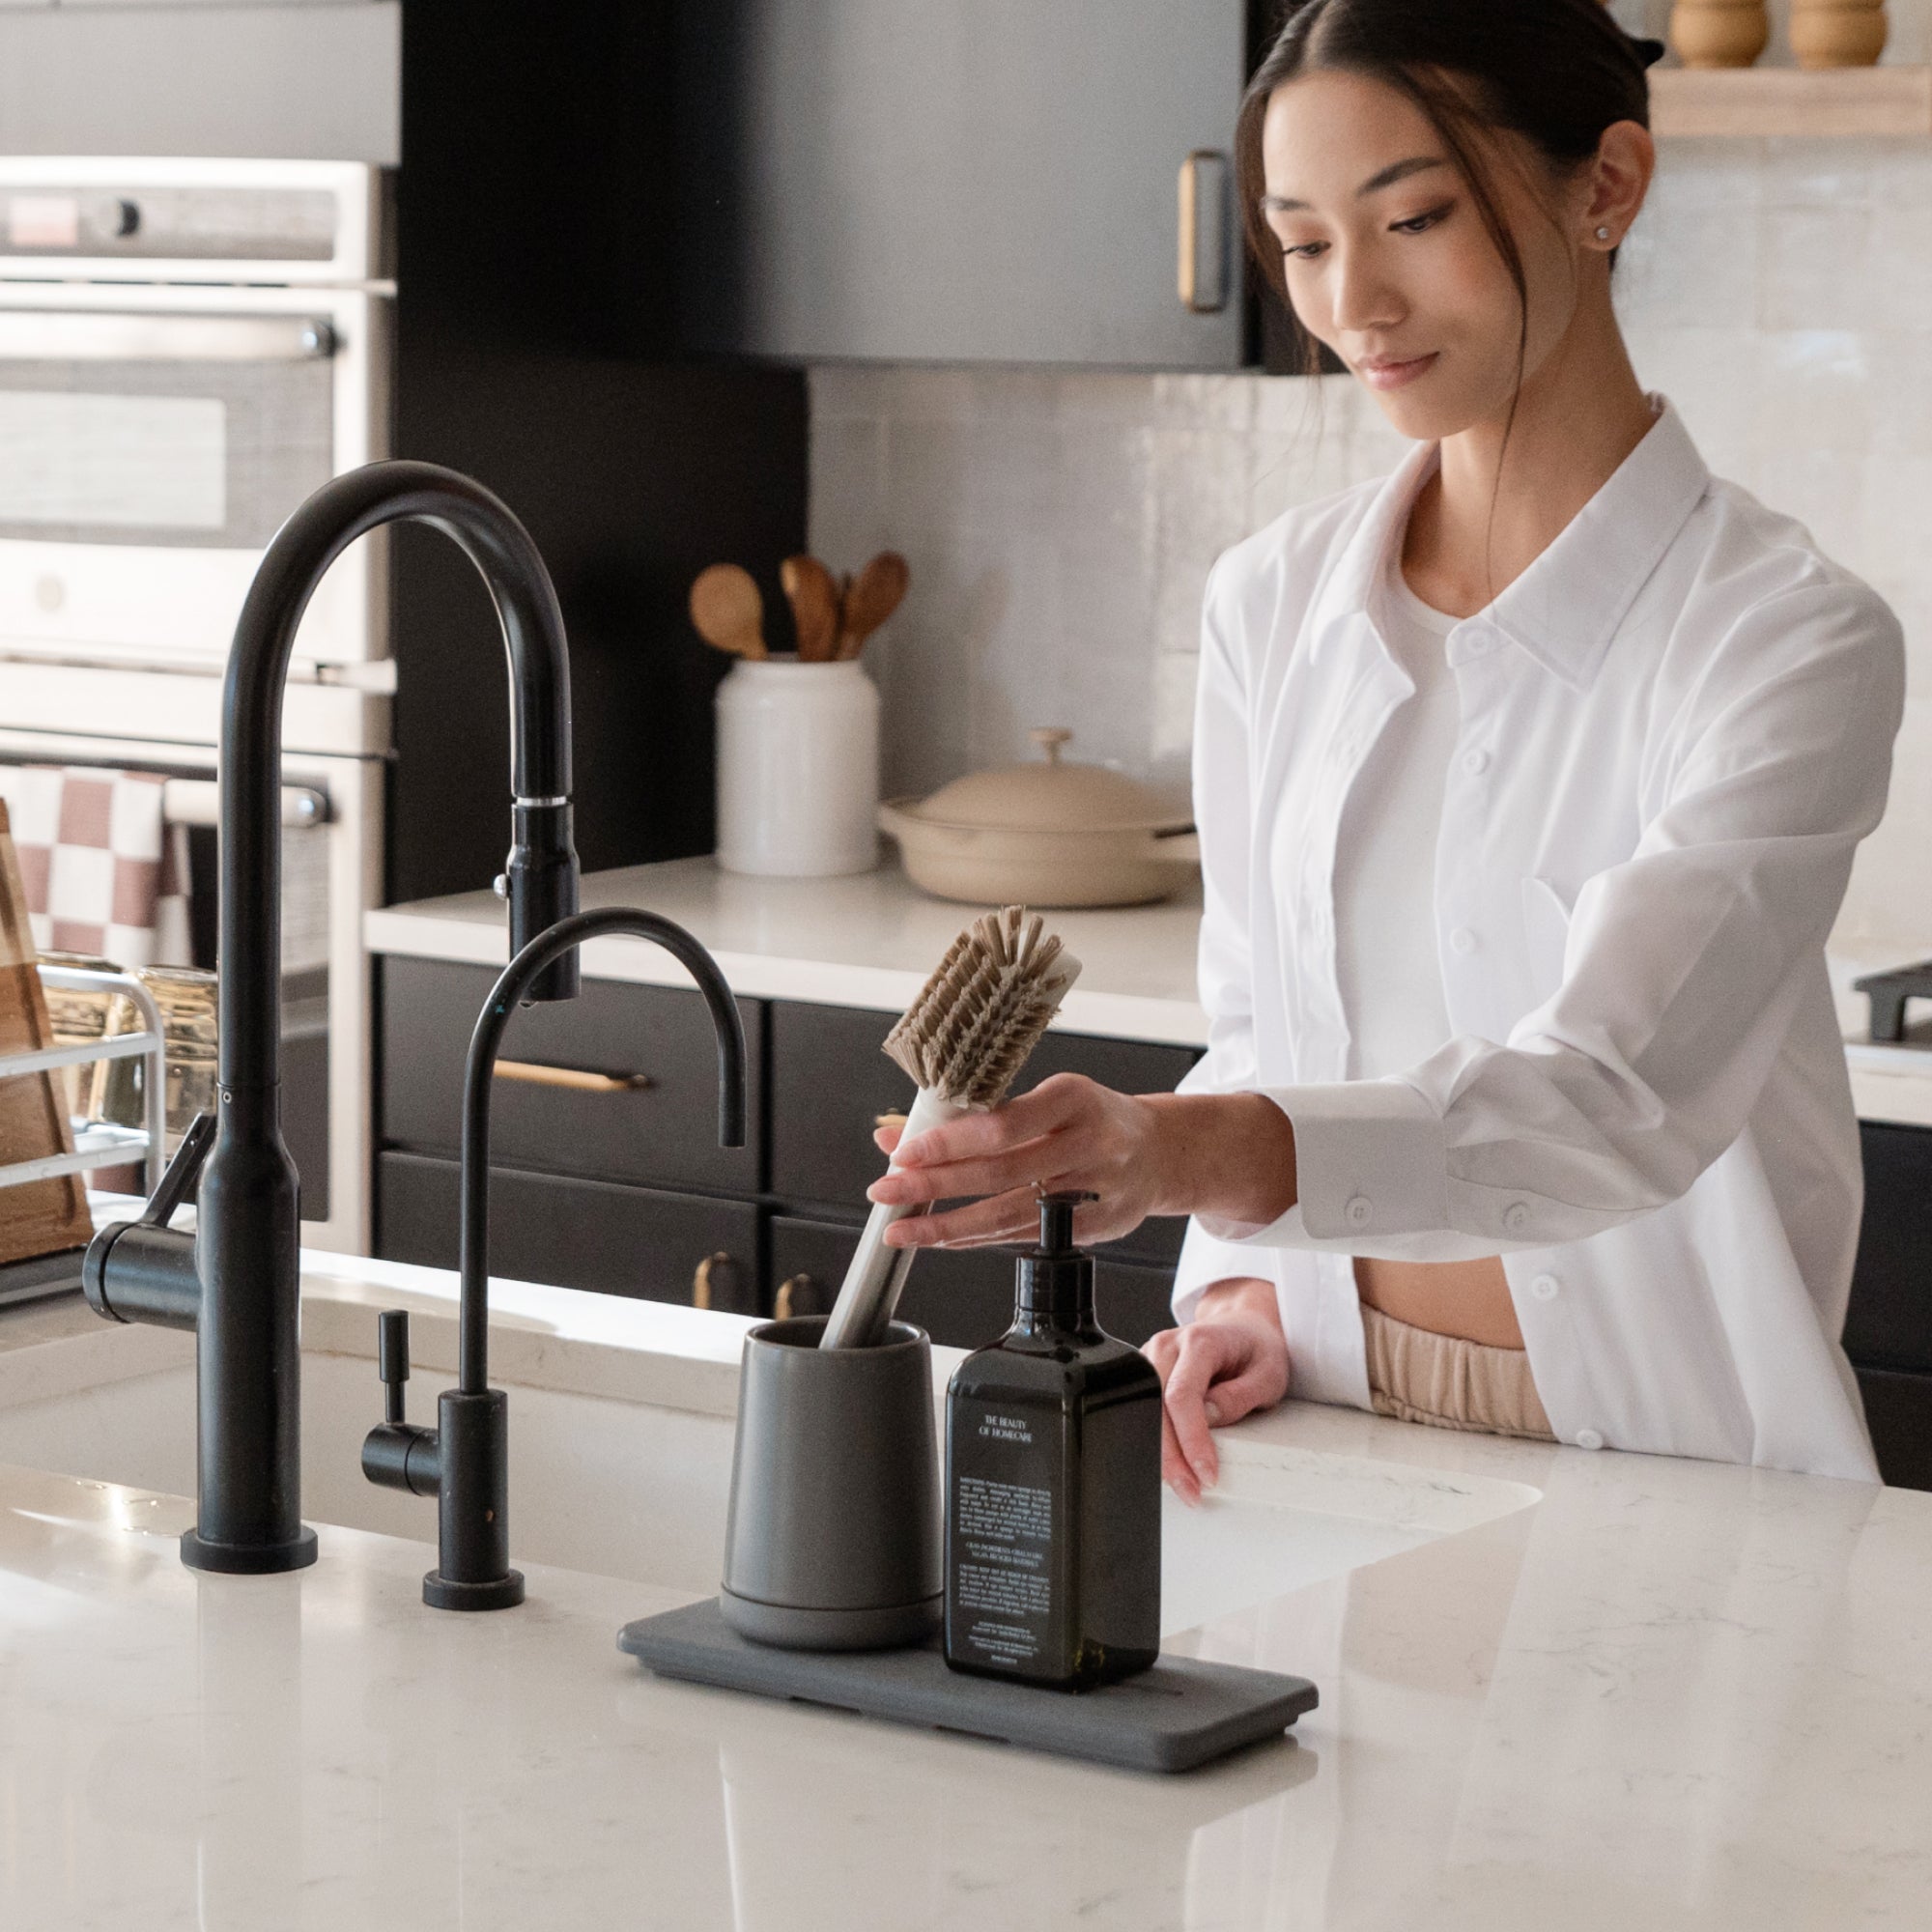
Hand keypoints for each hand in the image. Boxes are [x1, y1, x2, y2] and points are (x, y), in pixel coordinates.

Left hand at [868, 1078, 1296, 1250]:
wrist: (1161, 1153)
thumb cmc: (1092, 1117)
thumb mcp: (1045, 1097)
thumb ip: (974, 1114)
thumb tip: (896, 1132)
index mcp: (1075, 1098)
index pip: (1003, 1126)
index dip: (950, 1143)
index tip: (904, 1151)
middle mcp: (1089, 1144)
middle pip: (1000, 1173)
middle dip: (935, 1186)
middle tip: (887, 1190)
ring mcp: (1095, 1191)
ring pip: (1010, 1216)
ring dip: (947, 1226)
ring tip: (902, 1229)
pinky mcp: (1094, 1229)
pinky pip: (1024, 1238)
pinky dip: (977, 1240)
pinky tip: (943, 1239)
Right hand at [1142, 1278, 1288, 1504]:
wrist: (1244, 1329)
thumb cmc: (1256, 1350)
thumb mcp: (1268, 1374)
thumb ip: (1239, 1395)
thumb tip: (1210, 1417)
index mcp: (1199, 1341)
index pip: (1182, 1395)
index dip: (1191, 1440)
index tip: (1206, 1473)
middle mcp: (1168, 1346)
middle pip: (1154, 1408)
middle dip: (1171, 1458)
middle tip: (1192, 1492)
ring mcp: (1151, 1358)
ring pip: (1141, 1412)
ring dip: (1160, 1453)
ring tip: (1184, 1484)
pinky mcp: (1145, 1374)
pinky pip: (1141, 1410)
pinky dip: (1155, 1441)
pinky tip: (1172, 1463)